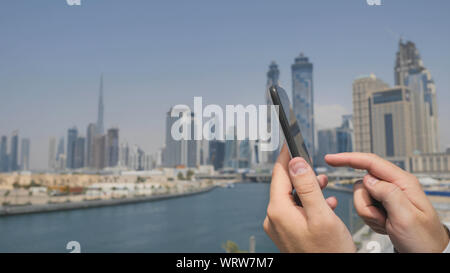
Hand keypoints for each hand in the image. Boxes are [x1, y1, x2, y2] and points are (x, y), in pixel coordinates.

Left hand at [263, 144, 354, 252]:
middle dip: (302, 174)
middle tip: (315, 165)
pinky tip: (325, 204)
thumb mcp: (321, 214)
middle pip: (285, 185)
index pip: (279, 174)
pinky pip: (296, 211)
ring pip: (292, 198)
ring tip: (324, 184)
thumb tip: (295, 162)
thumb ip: (307, 186)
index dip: (287, 156)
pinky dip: (309, 204)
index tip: (290, 141)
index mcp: (279, 211)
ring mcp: (280, 228)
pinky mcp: (288, 234)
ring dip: (308, 189)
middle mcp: (275, 219)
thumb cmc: (328, 252)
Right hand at [325, 152, 449, 252]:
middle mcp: (394, 186)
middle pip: (362, 184)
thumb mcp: (406, 217)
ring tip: (385, 223)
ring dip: (368, 214)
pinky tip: (384, 225)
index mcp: (403, 182)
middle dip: (365, 203)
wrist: (428, 255)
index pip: (370, 162)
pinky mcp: (383, 206)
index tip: (331, 159)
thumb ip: (388, 193)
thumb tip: (369, 178)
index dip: (348, 158)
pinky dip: (370, 219)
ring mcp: (388, 197)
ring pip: (361, 197)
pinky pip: (364, 208)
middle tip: (381, 217)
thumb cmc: (424, 238)